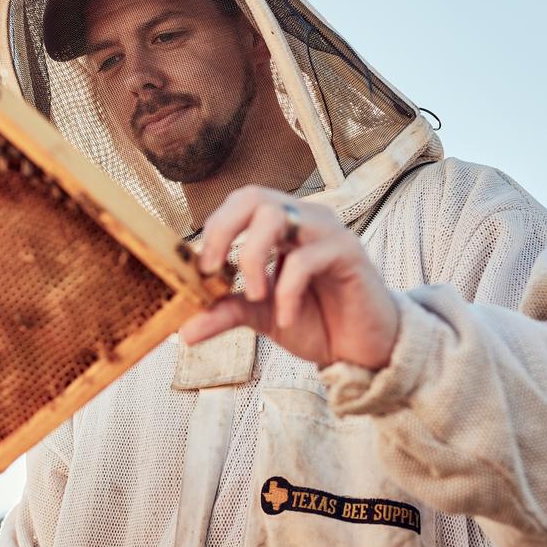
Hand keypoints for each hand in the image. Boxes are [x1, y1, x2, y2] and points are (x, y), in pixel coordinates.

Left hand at [181, 186, 397, 370]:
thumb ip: (226, 313)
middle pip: (253, 196)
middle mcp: (303, 219)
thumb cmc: (316, 321)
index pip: (239, 203)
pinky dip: (286, 292)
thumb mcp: (261, 317)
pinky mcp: (349, 254)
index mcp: (281, 226)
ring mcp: (327, 232)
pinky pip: (305, 260)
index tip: (201, 269)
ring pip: (276, 217)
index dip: (213, 229)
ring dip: (252, 257)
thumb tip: (184, 329)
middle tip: (212, 270)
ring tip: (256, 296)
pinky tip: (287, 319)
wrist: (363, 350)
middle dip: (223, 230)